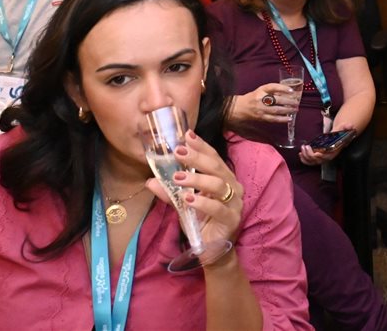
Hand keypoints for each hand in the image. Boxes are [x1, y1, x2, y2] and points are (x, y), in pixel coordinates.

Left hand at [150, 130, 243, 247]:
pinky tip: (189, 199)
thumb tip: (150, 180)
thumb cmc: (202, 223)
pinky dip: (203, 202)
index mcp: (224, 179)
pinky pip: (218, 208)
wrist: (212, 251)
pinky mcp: (232, 220)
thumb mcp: (183, 205)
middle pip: (217, 167)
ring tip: (178, 178)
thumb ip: (170, 193)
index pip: (214, 158)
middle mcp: (233, 188)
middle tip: (178, 152)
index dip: (201, 146)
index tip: (187, 135)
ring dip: (197, 179)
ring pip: (219, 185)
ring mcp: (235, 204)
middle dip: (197, 157)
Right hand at [233, 83, 299, 123]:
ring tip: (295, 109)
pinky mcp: (261, 117)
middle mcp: (260, 99)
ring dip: (287, 110)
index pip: (272, 87)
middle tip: (297, 102)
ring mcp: (260, 109)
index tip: (291, 90)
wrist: (238, 108)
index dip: (282, 88)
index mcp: (260, 90)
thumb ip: (272, 91)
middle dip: (288, 101)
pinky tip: (289, 118)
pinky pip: (273, 119)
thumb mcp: (260, 91)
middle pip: (276, 99)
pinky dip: (282, 119)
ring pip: (276, 110)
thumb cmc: (252, 98)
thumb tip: (288, 92)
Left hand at [298, 123, 355, 165]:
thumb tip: (350, 125)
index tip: (316, 153)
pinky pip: (309, 162)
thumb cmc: (339, 133)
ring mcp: (321, 158)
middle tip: (306, 146)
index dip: (321, 156)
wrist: (336, 136)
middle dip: (310, 155)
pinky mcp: (316, 157)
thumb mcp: (342, 129)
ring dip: (306, 157)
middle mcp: (327, 156)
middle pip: (317, 160)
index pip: (327, 157)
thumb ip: (346, 127)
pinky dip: (304, 160)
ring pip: (312, 162)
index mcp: (333, 151)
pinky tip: (300, 154)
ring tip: (302, 148)